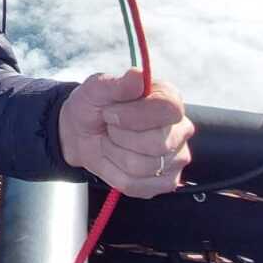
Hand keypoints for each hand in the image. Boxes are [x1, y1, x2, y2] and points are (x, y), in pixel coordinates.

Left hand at [58, 68, 193, 198]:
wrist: (81, 133)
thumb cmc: (93, 107)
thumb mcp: (95, 89)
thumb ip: (116, 83)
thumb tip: (137, 76)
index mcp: (169, 99)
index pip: (168, 109)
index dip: (136, 115)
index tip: (110, 113)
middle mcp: (180, 128)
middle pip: (157, 144)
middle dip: (120, 137)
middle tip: (110, 128)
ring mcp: (176, 158)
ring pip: (143, 166)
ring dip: (115, 154)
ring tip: (111, 142)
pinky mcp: (166, 182)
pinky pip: (137, 185)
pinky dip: (116, 174)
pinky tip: (115, 160)